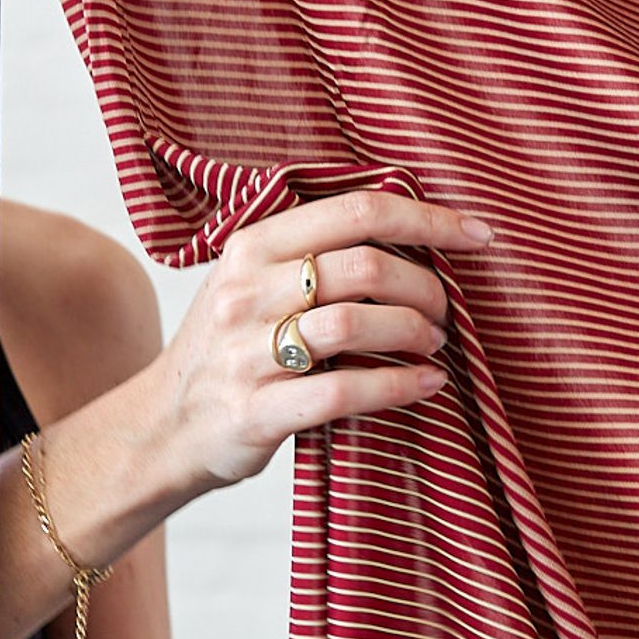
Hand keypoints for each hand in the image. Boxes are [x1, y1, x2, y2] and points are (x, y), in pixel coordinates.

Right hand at [137, 191, 494, 495]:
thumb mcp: (250, 282)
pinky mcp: (256, 410)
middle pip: (364, 266)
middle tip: (444, 310)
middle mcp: (245, 291)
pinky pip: (344, 391)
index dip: (428, 218)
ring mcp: (246, 352)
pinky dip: (400, 385)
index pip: (356, 210)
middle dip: (425, 286)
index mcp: (251, 246)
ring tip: (434, 344)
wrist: (161, 428)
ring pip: (356, 323)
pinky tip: (426, 384)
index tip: (477, 234)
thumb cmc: (228, 349)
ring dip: (415, 333)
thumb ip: (312, 253)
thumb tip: (414, 231)